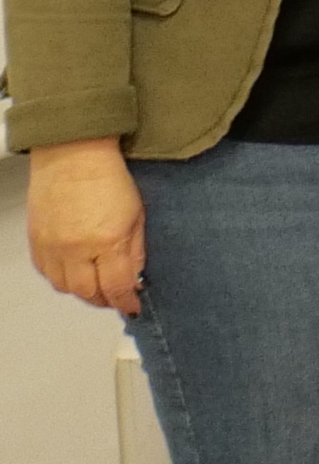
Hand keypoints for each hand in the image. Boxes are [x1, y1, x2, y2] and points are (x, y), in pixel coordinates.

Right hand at [25, 139, 144, 315]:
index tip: (132, 307)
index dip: (125, 302)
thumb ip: (135, 251)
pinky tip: (74, 272)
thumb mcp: (137, 216)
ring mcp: (52, 246)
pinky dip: (61, 278)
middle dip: (104, 300)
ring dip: (82, 291)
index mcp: (107, 241)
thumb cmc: (109, 180)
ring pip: (64, 287)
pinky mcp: (35, 240)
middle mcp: (75, 249)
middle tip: (114, 297)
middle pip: (87, 292)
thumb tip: (134, 279)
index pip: (115, 287)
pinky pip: (46, 272)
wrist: (73, 156)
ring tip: (96, 286)